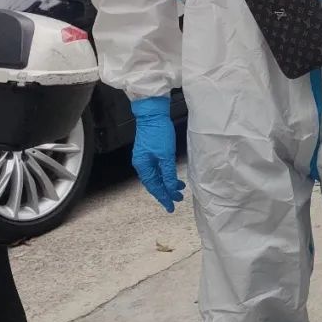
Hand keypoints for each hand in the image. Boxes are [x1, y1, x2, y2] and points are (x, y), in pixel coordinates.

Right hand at [130, 96, 184, 210]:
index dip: (163, 197)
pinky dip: (166, 174)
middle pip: (155, 183)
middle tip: (178, 199)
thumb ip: (168, 173)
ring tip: (179, 188)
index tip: (171, 206)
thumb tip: (171, 188)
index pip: (154, 187)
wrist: (153, 115)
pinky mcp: (150, 152)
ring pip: (157, 176)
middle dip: (166, 191)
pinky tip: (173, 176)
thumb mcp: (166, 155)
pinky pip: (158, 168)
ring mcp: (146, 158)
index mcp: (143, 166)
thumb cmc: (158, 133)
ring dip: (168, 183)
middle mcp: (142, 164)